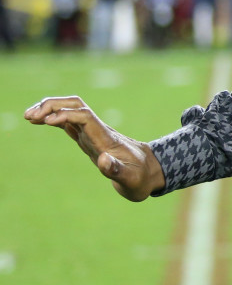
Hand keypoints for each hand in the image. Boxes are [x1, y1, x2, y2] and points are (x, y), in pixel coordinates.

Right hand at [25, 96, 165, 200]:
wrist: (149, 171)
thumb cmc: (140, 177)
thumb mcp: (131, 178)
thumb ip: (117, 170)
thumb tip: (103, 160)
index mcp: (106, 139)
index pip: (85, 117)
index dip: (66, 115)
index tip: (47, 121)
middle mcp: (98, 131)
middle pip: (76, 106)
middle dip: (53, 106)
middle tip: (30, 115)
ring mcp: (93, 133)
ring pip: (71, 110)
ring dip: (50, 109)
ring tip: (28, 116)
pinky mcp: (89, 139)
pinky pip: (70, 122)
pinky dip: (53, 118)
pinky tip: (39, 121)